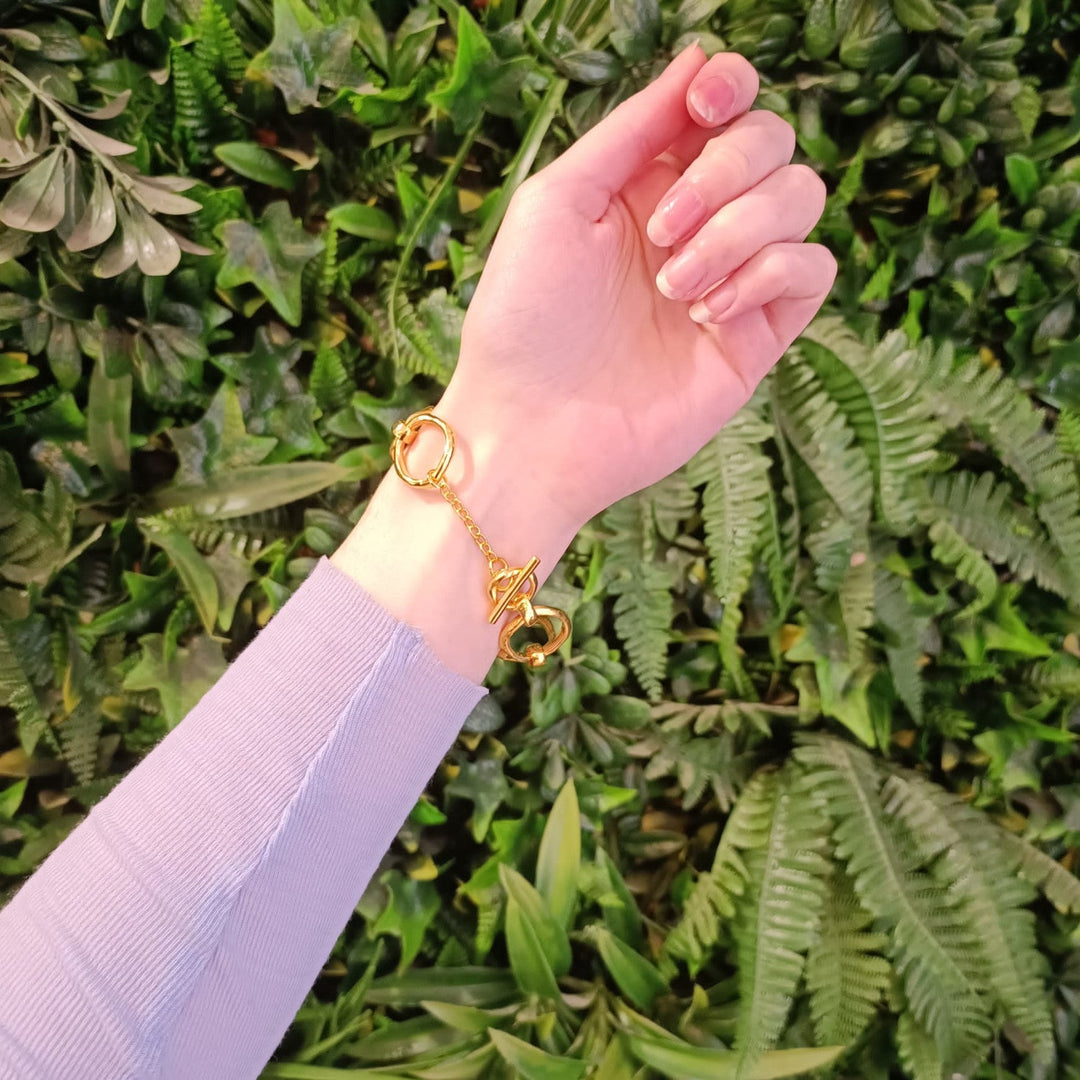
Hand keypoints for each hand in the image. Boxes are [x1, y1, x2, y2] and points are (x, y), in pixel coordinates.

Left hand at [437, 43, 835, 532]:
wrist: (534, 427)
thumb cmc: (525, 317)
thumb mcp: (559, 200)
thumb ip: (632, 129)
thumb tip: (699, 57)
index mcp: (646, 185)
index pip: (724, 110)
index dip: (730, 89)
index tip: (705, 104)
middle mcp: (698, 226)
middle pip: (772, 144)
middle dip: (726, 171)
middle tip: (663, 232)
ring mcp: (733, 280)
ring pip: (801, 199)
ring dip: (739, 230)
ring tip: (675, 286)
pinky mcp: (758, 337)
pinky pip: (813, 271)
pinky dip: (769, 274)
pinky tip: (708, 311)